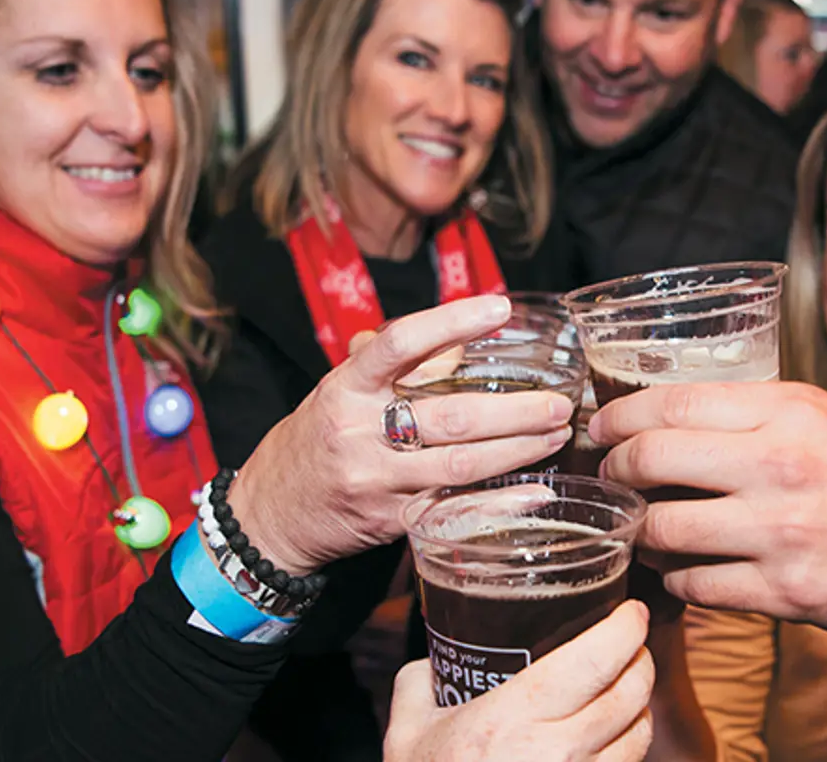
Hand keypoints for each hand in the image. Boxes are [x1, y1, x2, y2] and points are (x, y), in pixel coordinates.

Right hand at [228, 296, 572, 573]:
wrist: (267, 516)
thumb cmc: (316, 441)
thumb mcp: (341, 393)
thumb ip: (395, 368)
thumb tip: (458, 342)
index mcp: (345, 387)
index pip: (401, 343)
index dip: (452, 322)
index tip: (499, 306)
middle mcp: (358, 431)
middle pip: (450, 416)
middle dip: (515, 410)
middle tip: (560, 401)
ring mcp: (375, 480)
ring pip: (459, 464)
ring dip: (518, 450)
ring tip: (556, 435)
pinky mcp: (389, 520)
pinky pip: (453, 509)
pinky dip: (500, 502)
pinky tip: (534, 491)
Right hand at [385, 601, 655, 761]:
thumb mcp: (407, 734)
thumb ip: (418, 683)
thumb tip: (433, 659)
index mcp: (511, 719)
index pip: (593, 661)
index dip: (625, 629)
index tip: (632, 613)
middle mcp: (553, 754)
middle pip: (629, 695)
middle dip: (641, 662)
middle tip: (633, 647)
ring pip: (638, 738)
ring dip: (640, 709)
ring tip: (628, 692)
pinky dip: (628, 752)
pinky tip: (614, 741)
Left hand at [590, 381, 826, 644]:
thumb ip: (758, 413)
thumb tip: (678, 414)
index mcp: (789, 412)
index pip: (674, 403)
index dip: (622, 415)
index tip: (602, 426)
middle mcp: (779, 465)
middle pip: (654, 458)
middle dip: (615, 469)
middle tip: (608, 474)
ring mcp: (779, 531)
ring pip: (664, 527)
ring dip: (639, 529)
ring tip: (639, 525)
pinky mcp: (784, 590)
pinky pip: (696, 584)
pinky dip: (676, 576)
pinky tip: (680, 567)